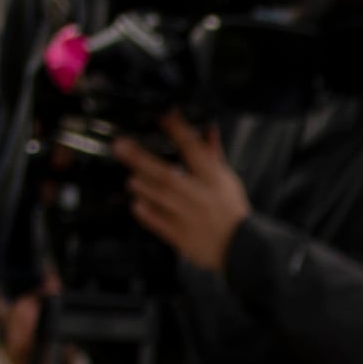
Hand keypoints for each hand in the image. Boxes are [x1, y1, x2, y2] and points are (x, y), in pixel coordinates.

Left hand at [118, 114, 250, 270]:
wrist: (241, 247)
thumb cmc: (231, 211)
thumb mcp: (227, 179)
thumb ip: (213, 154)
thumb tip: (208, 130)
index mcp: (213, 180)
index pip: (194, 150)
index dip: (178, 131)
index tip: (163, 116)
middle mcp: (199, 195)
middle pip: (166, 174)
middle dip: (141, 158)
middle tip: (121, 146)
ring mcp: (188, 216)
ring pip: (159, 197)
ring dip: (142, 185)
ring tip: (132, 177)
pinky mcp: (180, 235)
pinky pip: (157, 222)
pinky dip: (145, 212)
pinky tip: (138, 203)